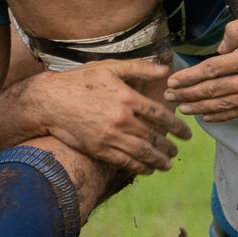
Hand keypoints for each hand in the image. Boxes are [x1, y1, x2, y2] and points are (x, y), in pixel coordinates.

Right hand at [34, 60, 192, 174]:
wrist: (50, 101)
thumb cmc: (80, 81)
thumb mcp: (110, 67)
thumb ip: (139, 68)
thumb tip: (166, 70)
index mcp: (128, 97)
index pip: (160, 115)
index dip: (177, 126)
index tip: (187, 134)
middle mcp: (122, 119)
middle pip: (154, 137)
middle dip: (169, 146)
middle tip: (177, 151)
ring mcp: (110, 136)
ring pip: (142, 153)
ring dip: (158, 160)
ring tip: (168, 164)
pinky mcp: (99, 149)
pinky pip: (124, 162)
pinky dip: (139, 167)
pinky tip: (147, 169)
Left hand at [163, 12, 237, 121]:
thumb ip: (235, 32)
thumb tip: (219, 51)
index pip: (211, 70)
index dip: (189, 78)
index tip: (173, 81)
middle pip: (213, 91)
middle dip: (188, 95)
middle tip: (169, 98)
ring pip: (226, 105)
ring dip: (201, 108)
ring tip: (183, 109)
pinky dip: (223, 116)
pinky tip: (208, 117)